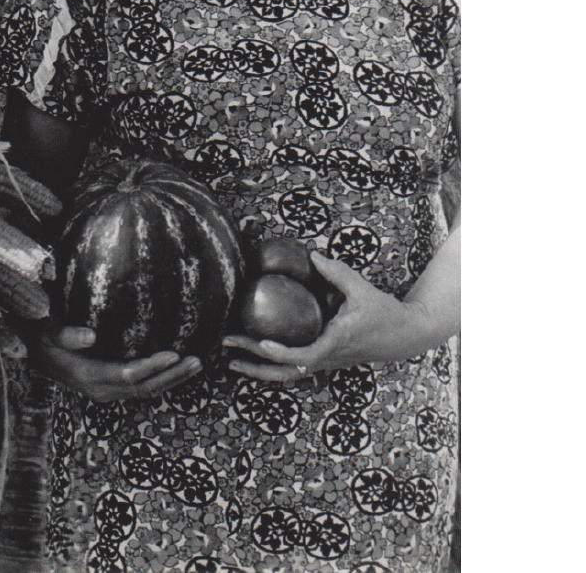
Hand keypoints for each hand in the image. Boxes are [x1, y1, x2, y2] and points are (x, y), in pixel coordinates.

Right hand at [33, 324, 201, 402]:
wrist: (34, 354)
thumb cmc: (43, 338)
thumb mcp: (49, 332)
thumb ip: (67, 335)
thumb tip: (91, 335)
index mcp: (89, 376)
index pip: (129, 375)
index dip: (153, 366)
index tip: (174, 353)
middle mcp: (101, 390)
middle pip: (144, 389)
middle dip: (172, 376)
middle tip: (196, 360)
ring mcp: (107, 392)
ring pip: (146, 391)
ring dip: (172, 380)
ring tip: (195, 365)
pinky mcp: (111, 388)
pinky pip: (141, 388)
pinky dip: (161, 379)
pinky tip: (176, 368)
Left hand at [222, 252, 440, 382]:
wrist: (405, 336)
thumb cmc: (384, 313)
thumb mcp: (362, 289)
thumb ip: (336, 272)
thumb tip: (311, 255)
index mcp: (334, 343)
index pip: (304, 356)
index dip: (282, 352)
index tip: (261, 343)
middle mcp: (327, 358)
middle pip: (285, 372)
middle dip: (253, 363)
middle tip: (226, 345)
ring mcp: (325, 362)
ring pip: (287, 376)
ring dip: (258, 370)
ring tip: (231, 361)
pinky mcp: (324, 360)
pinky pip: (294, 369)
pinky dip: (272, 366)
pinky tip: (253, 355)